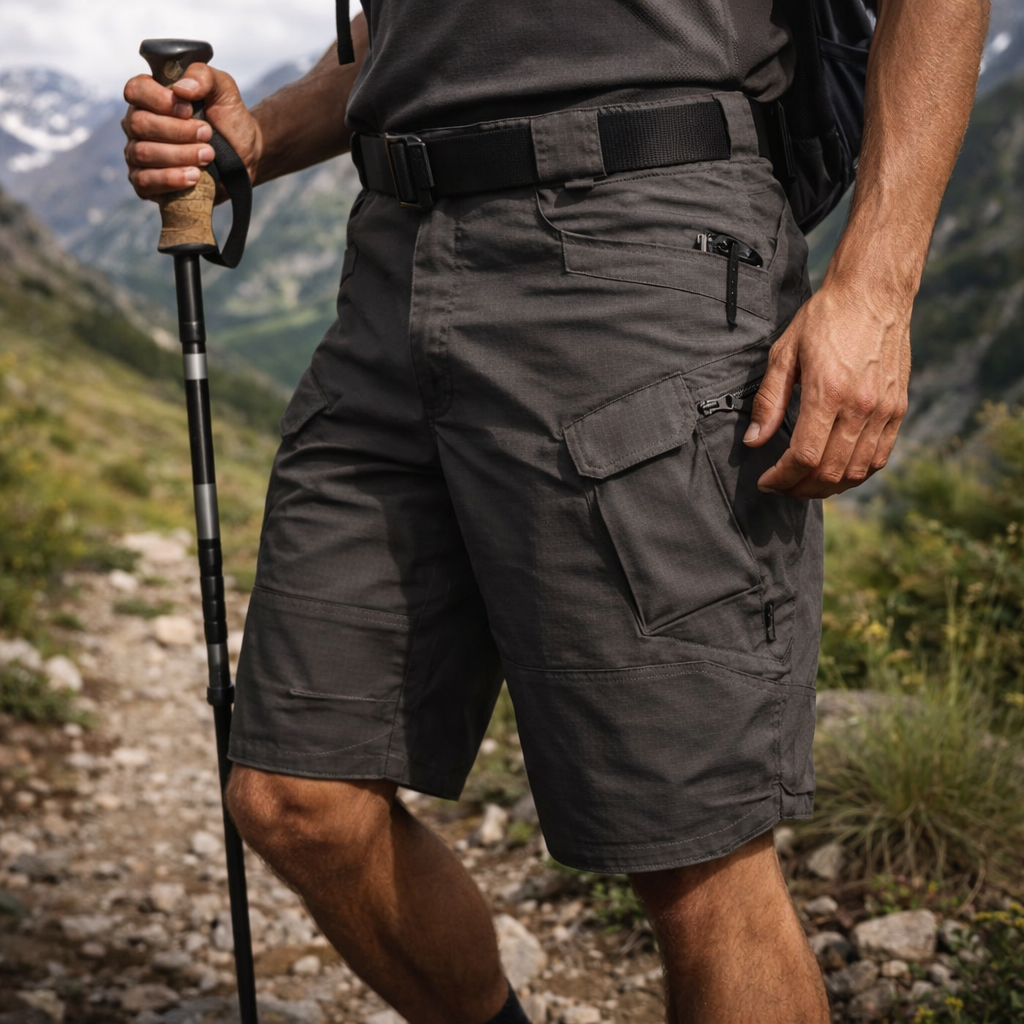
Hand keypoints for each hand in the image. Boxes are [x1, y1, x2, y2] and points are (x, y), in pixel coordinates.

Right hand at [122, 63, 260, 199]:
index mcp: (149, 98)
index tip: (189, 110)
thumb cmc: (228, 119)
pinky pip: (144, 181)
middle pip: (140, 124)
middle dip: (177, 131)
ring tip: (208, 155)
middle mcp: (137, 124)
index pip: (135, 91)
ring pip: (143, 153)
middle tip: (208, 135)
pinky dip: (171, 179)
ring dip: (179, 155)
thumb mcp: (223, 90)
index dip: (159, 100)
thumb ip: (203, 76)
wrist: (245, 155)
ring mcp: (138, 154)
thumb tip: (181, 88)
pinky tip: (195, 176)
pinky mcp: (146, 183)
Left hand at [743, 278, 910, 499]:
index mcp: (828, 392)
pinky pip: (879, 458)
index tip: (766, 481)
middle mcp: (861, 406)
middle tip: (781, 486)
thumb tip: (754, 440)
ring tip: (803, 484)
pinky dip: (855, 474)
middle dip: (799, 488)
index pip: (804, 456)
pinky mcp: (898, 408)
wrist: (874, 293)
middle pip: (830, 471)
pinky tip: (835, 472)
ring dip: (827, 488)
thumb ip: (769, 400)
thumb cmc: (824, 319)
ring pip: (856, 472)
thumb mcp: (784, 353)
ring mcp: (884, 410)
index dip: (782, 477)